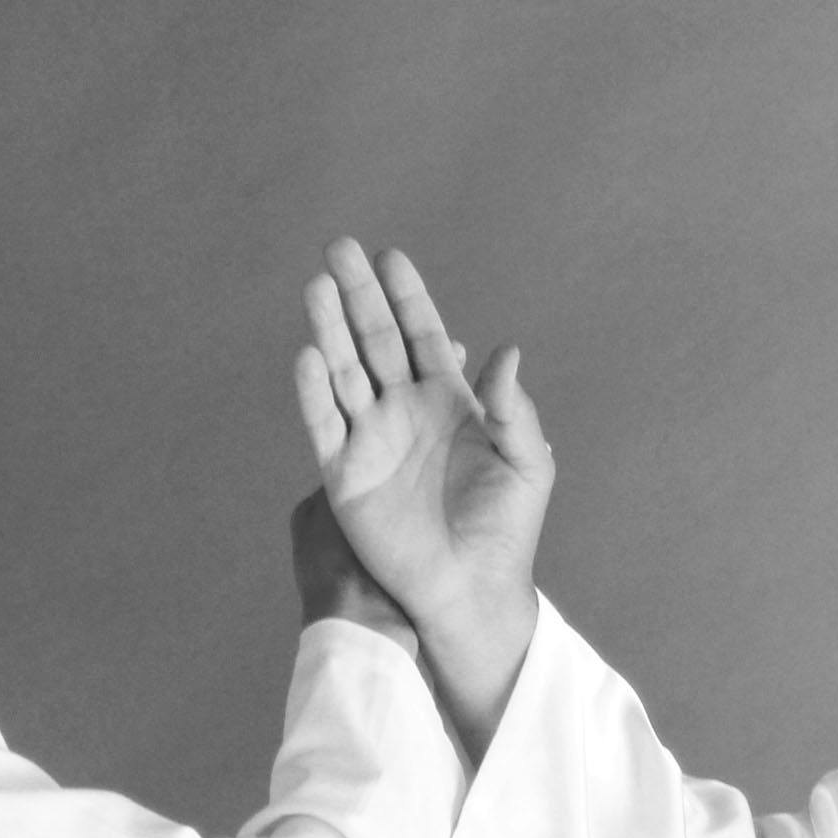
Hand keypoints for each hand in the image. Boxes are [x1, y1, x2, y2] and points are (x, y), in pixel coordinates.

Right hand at [292, 238, 548, 744]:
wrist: (473, 589)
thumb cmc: (507, 529)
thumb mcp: (528, 463)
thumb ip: (516, 408)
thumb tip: (505, 350)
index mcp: (447, 401)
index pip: (421, 335)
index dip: (406, 297)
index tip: (390, 257)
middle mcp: (402, 412)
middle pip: (373, 341)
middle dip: (358, 295)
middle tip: (338, 248)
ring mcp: (370, 440)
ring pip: (343, 372)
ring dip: (330, 329)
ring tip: (317, 286)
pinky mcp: (346, 475)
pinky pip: (325, 425)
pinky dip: (315, 392)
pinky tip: (309, 355)